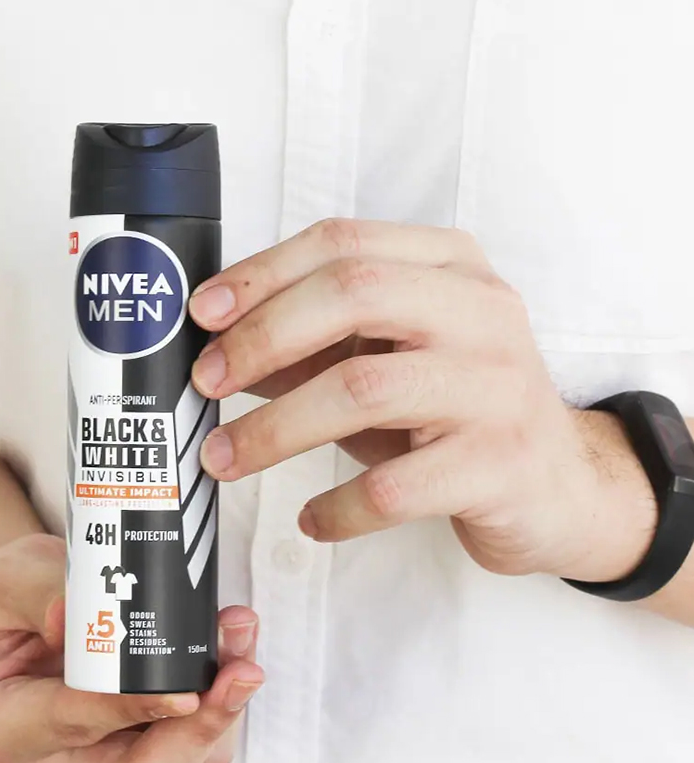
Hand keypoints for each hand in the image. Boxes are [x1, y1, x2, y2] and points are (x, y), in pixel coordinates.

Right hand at [0, 534, 263, 762]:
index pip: (75, 724)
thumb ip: (37, 592)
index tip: (185, 693)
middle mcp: (56, 760)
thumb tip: (72, 614)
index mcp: (5, 726)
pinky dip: (221, 700)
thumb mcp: (7, 579)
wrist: (20, 612)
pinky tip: (233, 644)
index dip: (133, 710)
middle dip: (200, 730)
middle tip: (243, 670)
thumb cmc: (7, 600)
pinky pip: (194, 742)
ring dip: (223, 711)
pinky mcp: (142, 746)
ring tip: (240, 634)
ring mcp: (103, 761)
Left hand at [188, 219, 656, 581]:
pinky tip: (313, 519)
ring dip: (275, 429)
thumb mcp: (386, 363)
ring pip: (364, 388)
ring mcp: (497, 387)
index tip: (202, 316)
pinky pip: (395, 486)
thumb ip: (311, 348)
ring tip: (224, 459)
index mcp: (450, 267)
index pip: (343, 243)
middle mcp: (480, 312)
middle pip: (354, 292)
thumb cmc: (455, 414)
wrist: (561, 486)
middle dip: (262, 337)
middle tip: (207, 384)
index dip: (261, 275)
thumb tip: (218, 351)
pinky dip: (337, 506)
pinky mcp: (499, 465)